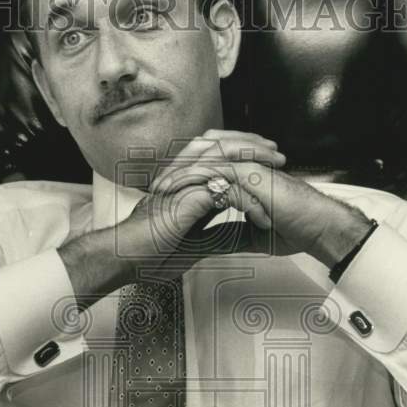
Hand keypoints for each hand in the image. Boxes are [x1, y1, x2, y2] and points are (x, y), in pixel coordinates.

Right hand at [58, 130, 283, 300]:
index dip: (244, 155)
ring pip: (227, 160)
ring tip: (278, 171)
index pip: (220, 157)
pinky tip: (262, 214)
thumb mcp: (193, 242)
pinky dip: (248, 202)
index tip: (267, 164)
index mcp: (186, 182)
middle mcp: (186, 176)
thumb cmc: (151, 252)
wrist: (128, 258)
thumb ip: (211, 231)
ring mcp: (186, 183)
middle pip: (225, 149)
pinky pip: (226, 191)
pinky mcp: (188, 197)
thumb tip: (232, 233)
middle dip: (254, 149)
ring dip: (255, 164)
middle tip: (279, 157)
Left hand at [150, 136, 372, 267]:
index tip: (162, 198)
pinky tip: (177, 190)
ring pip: (203, 161)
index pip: (206, 169)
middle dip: (174, 172)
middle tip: (153, 190)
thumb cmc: (295, 230)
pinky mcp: (251, 173)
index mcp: (244, 176)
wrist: (319, 229)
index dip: (183, 180)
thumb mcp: (252, 236)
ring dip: (178, 174)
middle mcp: (244, 166)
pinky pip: (215, 171)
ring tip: (159, 190)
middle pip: (199, 158)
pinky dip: (193, 179)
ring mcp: (247, 166)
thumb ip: (230, 234)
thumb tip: (211, 243)